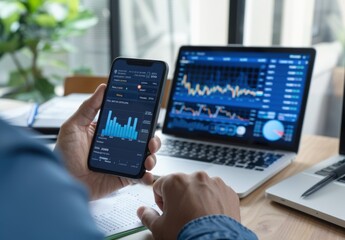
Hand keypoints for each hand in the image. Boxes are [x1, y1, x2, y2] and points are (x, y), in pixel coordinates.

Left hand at [54, 84, 160, 199]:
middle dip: (152, 140)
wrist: (63, 181)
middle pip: (143, 141)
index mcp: (109, 132)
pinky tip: (146, 174)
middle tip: (150, 141)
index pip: (130, 123)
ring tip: (148, 158)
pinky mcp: (123, 177)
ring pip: (145, 157)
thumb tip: (103, 87)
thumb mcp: (73, 126)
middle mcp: (119, 146)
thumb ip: (89, 107)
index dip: (142, 120)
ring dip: (152, 157)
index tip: (149, 116)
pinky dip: (147, 176)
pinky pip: (139, 176)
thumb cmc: (64, 154)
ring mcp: (122, 162)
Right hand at [137, 172, 239, 238]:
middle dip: (180, 198)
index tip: (166, 212)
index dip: (160, 201)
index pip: (160, 185)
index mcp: (176, 181)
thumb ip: (147, 216)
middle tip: (182, 217)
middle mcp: (196, 177)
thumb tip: (142, 212)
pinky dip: (213, 202)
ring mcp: (214, 183)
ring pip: (200, 188)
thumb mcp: (159, 228)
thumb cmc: (187, 234)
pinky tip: (210, 217)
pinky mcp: (228, 191)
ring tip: (198, 218)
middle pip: (182, 185)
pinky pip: (217, 193)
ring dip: (197, 199)